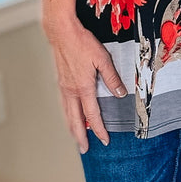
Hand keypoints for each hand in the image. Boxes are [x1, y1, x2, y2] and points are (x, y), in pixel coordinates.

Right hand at [44, 19, 126, 152]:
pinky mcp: (61, 81)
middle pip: (75, 121)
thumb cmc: (82, 42)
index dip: (99, 129)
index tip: (104, 140)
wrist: (61, 31)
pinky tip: (71, 116)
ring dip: (72, 128)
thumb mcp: (103, 58)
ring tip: (77, 138)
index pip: (92, 115)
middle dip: (80, 137)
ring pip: (67, 114)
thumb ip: (112, 77)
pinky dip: (68, 115)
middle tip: (84, 150)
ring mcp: (63, 87)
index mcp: (83, 87)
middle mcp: (71, 91)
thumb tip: (120, 93)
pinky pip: (64, 104)